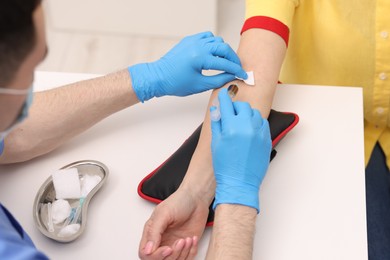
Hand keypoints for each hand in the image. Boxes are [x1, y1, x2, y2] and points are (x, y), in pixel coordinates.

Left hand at [128, 31, 246, 101]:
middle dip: (233, 58)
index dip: (236, 70)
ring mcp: (193, 41)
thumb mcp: (200, 85)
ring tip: (225, 61)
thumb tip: (232, 76)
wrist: (158, 77)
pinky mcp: (189, 40)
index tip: (243, 74)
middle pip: (224, 48)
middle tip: (237, 68)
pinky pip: (207, 36)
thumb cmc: (175, 83)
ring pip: (216, 40)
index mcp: (200, 58)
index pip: (225, 63)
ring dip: (224, 50)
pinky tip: (214, 53)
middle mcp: (197, 46)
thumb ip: (219, 80)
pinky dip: (213, 43)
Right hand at [139, 188, 209, 258]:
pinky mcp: (187, 246)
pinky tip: (193, 239)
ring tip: (188, 239)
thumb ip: (154, 232)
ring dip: (183, 253)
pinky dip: (191, 251)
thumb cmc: (179, 201)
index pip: (146, 254)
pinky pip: (187, 258)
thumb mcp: (164, 213)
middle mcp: (161, 241)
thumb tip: (147, 250)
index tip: (168, 248)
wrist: (197, 198)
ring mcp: (174, 245)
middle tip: (180, 241)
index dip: (156, 256)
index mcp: (152, 233)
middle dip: (172, 255)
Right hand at [210, 88, 270, 211]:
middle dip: (236, 107)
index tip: (223, 95)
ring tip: (241, 121)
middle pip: (243, 107)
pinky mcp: (267, 139)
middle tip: (231, 112)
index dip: (224, 99)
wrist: (240, 183)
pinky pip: (263, 124)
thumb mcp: (216, 143)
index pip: (228, 106)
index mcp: (232, 127)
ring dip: (247, 114)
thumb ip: (217, 123)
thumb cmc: (225, 166)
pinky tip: (250, 129)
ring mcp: (259, 133)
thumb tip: (216, 109)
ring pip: (255, 113)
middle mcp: (247, 127)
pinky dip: (256, 122)